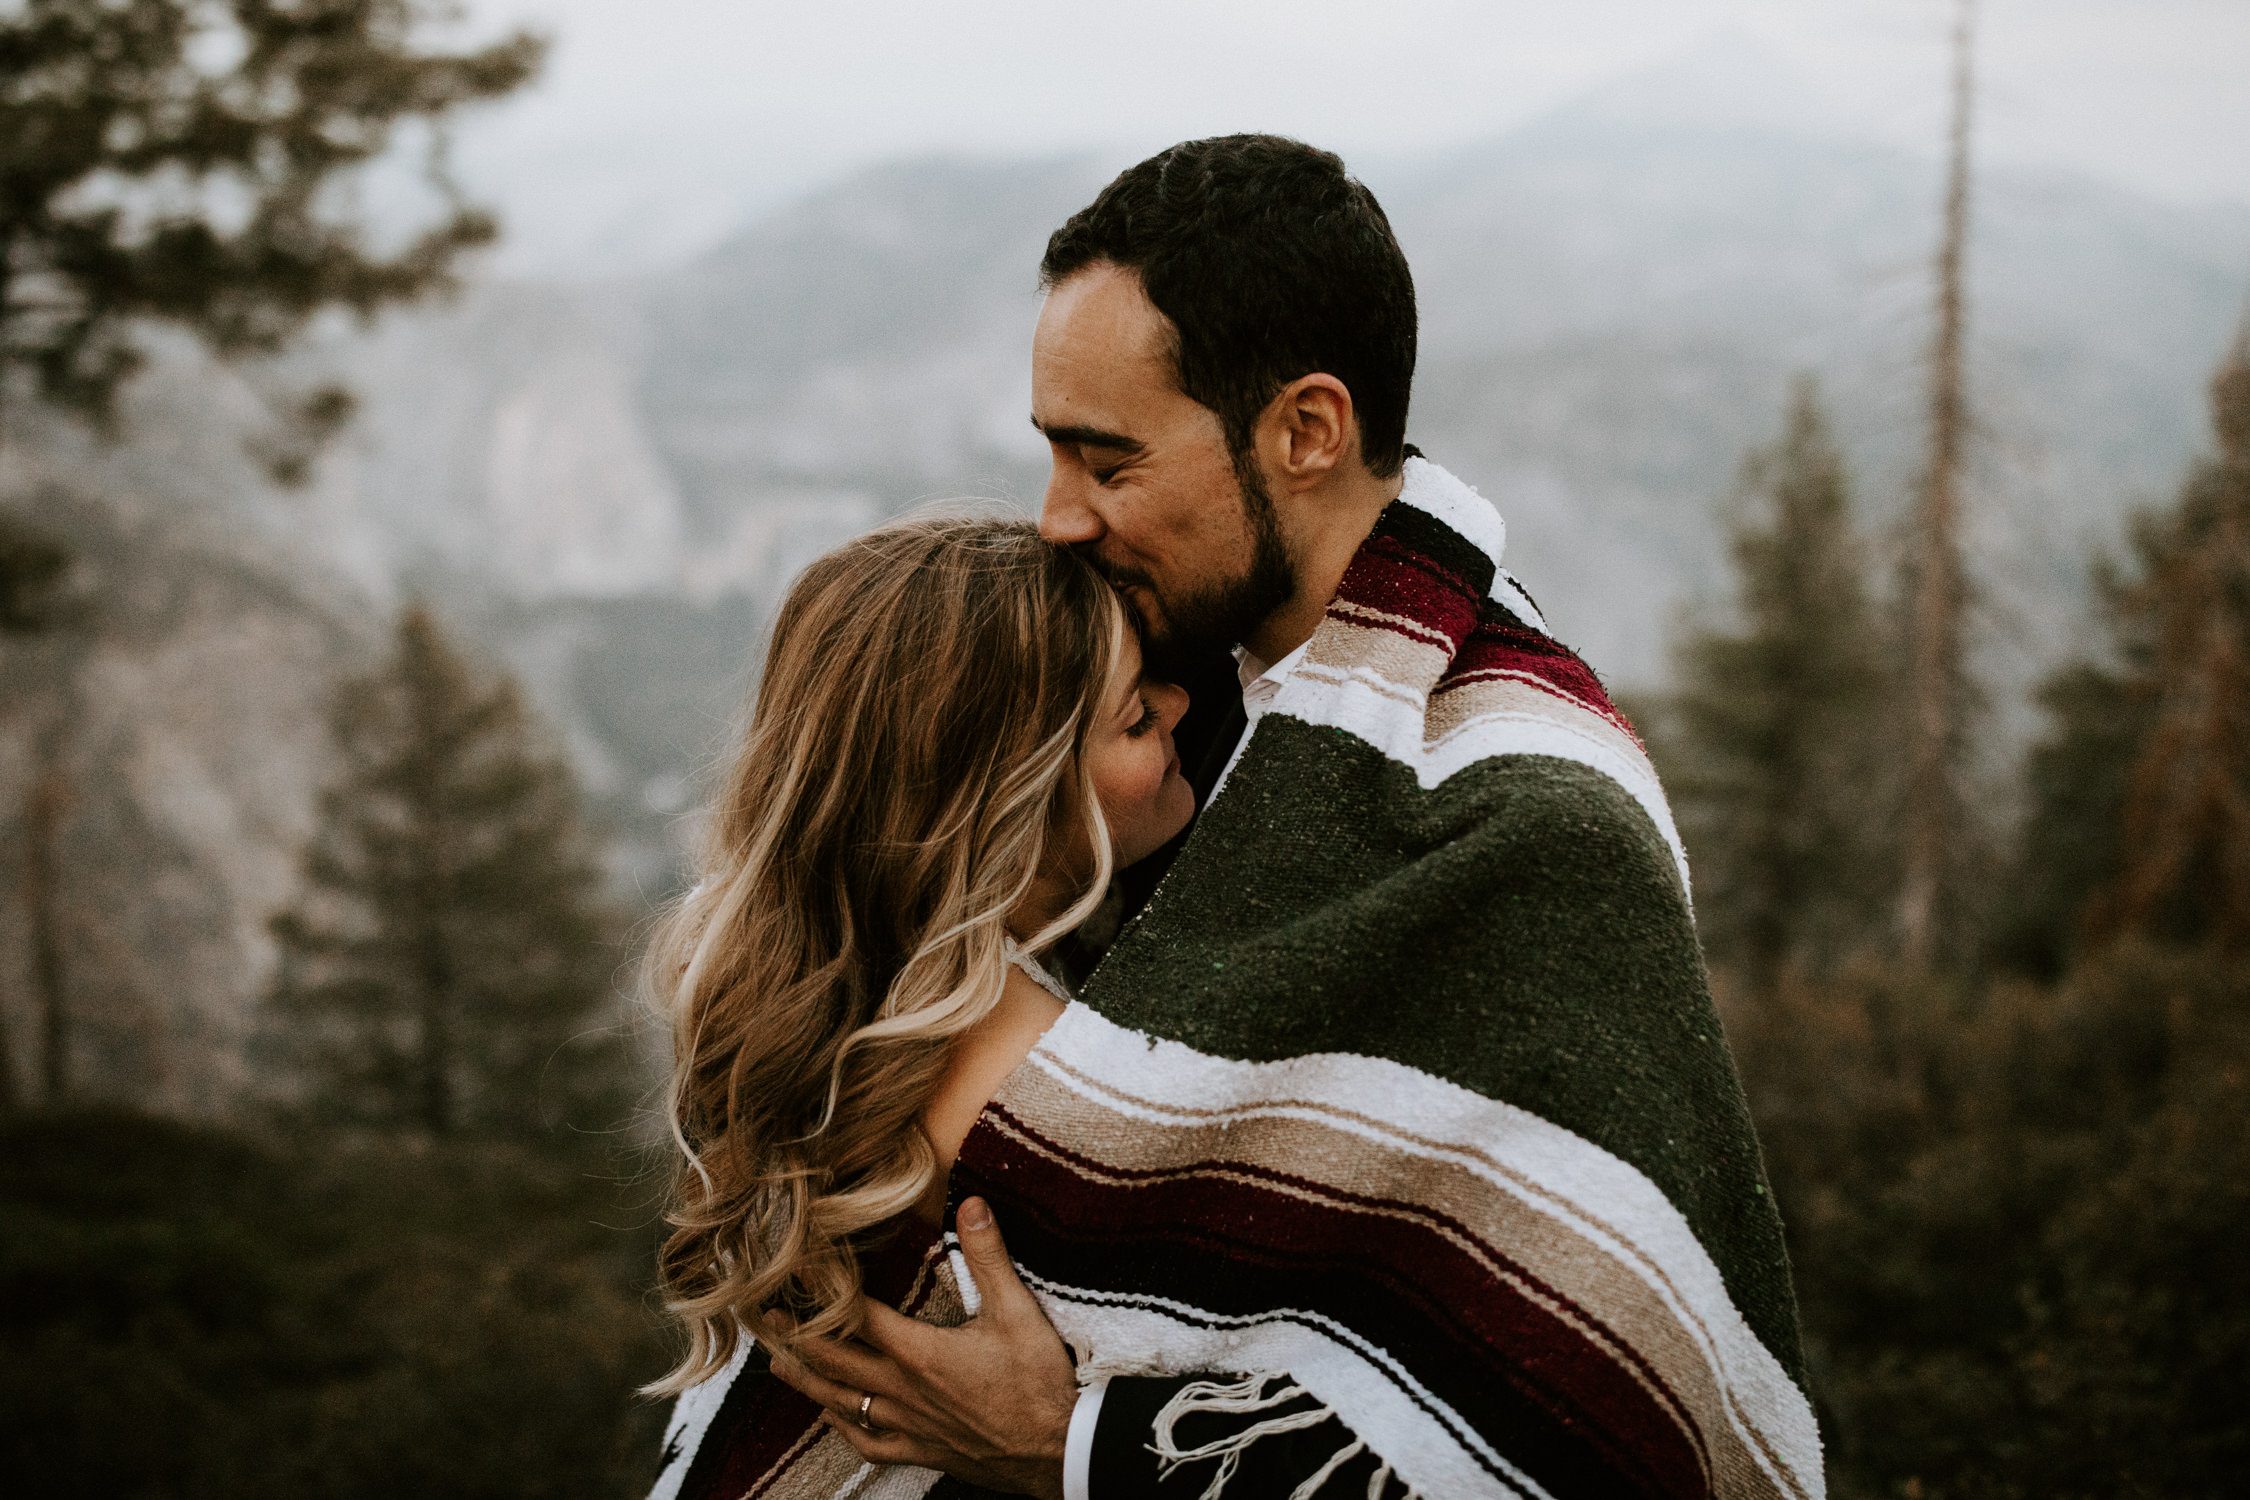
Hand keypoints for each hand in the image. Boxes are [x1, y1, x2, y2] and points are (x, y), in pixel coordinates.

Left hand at [766, 1197, 1076, 1499]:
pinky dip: (844, 1428)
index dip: (821, 1290)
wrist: (1059, 1449)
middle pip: (834, 1360)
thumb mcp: (1018, 1311)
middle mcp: (904, 1390)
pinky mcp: (922, 1450)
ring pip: (842, 1402)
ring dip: (806, 1380)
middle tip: (763, 1318)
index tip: (794, 1270)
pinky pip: (868, 1443)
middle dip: (795, 1337)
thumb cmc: (1039, 1382)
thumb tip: (970, 1203)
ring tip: (777, 1365)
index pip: (856, 1315)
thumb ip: (988, 1256)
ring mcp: (909, 1424)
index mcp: (920, 1352)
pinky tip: (833, 1418)